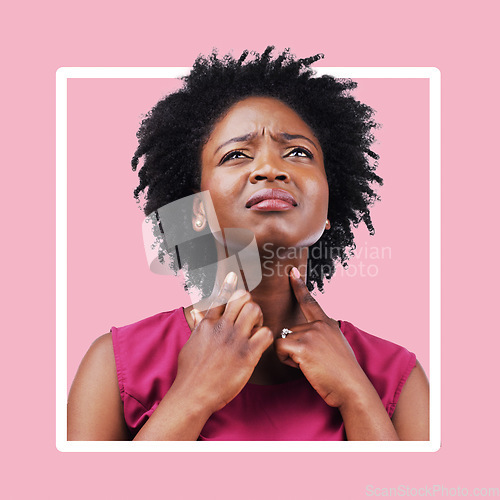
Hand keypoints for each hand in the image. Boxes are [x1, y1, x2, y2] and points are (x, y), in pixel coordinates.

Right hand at [173, 272, 273, 414]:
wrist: (193, 394)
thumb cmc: (190, 372)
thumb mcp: (190, 344)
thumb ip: (197, 326)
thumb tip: (195, 312)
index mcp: (208, 324)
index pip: (221, 297)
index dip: (228, 285)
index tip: (233, 274)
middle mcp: (222, 327)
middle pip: (242, 298)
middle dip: (249, 304)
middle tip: (250, 318)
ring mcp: (235, 340)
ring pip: (255, 310)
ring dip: (259, 318)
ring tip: (255, 330)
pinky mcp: (248, 355)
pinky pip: (266, 334)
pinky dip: (267, 338)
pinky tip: (260, 346)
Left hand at [274, 267, 371, 408]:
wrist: (352, 387)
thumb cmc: (343, 373)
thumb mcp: (336, 345)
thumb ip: (321, 335)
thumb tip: (306, 336)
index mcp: (328, 323)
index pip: (310, 302)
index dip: (299, 286)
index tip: (291, 272)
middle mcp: (319, 324)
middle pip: (289, 330)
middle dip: (293, 348)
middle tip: (312, 361)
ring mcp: (312, 333)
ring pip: (283, 339)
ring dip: (290, 355)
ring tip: (310, 365)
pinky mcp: (303, 346)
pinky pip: (280, 348)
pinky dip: (286, 360)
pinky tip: (303, 366)